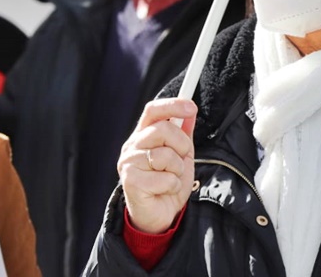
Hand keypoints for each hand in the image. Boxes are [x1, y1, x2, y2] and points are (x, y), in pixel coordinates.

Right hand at [119, 98, 196, 233]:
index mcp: (142, 135)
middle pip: (162, 129)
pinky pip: (165, 178)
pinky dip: (172, 186)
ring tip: (170, 178)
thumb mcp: (181, 155)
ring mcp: (128, 163)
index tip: (192, 107)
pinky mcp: (130, 182)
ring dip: (177, 170)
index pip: (153, 110)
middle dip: (181, 144)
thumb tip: (190, 111)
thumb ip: (184, 133)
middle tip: (181, 158)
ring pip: (165, 155)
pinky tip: (164, 191)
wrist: (160, 215)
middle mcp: (131, 146)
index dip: (172, 105)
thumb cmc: (168, 183)